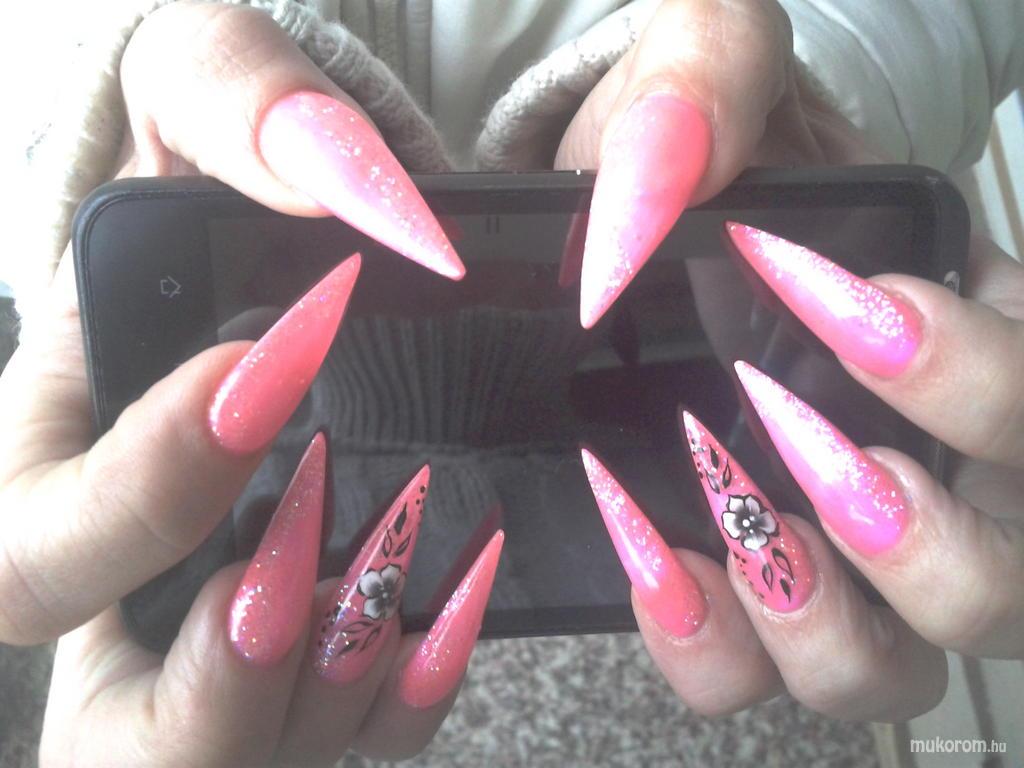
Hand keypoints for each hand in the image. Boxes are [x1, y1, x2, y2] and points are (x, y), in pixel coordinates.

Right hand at [0, 4, 486, 763]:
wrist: (269, 214)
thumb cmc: (210, 156)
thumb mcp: (190, 86)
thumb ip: (235, 103)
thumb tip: (329, 174)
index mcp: (46, 457)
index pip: (43, 547)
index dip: (151, 488)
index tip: (274, 367)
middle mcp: (124, 575)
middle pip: (122, 723)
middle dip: (231, 652)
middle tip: (327, 526)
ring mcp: (217, 625)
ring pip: (252, 737)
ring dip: (339, 669)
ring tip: (408, 536)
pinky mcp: (311, 634)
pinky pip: (357, 721)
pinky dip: (415, 679)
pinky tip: (466, 588)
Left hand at [565, 0, 1022, 720]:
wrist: (635, 216)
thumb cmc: (704, 154)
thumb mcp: (713, 80)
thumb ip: (706, 84)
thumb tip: (656, 179)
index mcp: (973, 334)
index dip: (976, 376)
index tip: (861, 309)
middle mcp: (938, 468)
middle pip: (1009, 576)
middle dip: (925, 538)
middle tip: (813, 451)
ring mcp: (844, 553)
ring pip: (901, 664)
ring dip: (829, 626)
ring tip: (742, 535)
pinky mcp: (747, 589)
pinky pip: (756, 675)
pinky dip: (715, 651)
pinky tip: (662, 571)